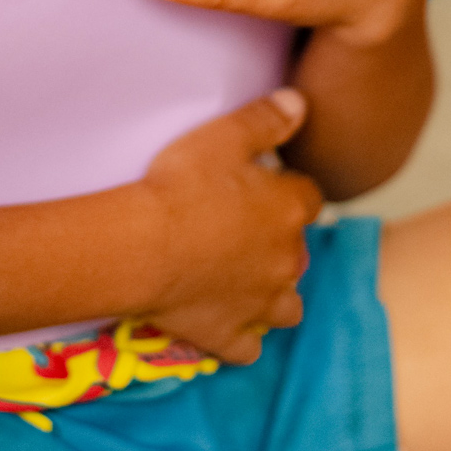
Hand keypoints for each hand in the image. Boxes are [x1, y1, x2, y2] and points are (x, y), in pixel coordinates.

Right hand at [140, 88, 321, 361]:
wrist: (141, 247)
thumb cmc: (181, 186)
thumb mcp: (223, 135)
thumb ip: (266, 118)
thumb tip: (302, 103)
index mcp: (287, 211)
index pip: (308, 197)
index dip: (287, 189)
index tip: (264, 185)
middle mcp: (285, 261)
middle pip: (299, 253)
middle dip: (280, 242)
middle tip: (243, 228)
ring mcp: (260, 305)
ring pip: (287, 306)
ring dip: (275, 293)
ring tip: (247, 278)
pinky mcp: (229, 337)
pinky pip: (248, 347)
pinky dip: (243, 336)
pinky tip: (225, 320)